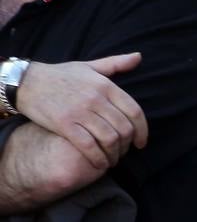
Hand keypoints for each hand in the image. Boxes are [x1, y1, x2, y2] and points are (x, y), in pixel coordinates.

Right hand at [15, 54, 146, 170]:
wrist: (27, 82)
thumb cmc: (61, 75)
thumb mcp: (90, 66)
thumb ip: (116, 63)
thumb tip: (138, 57)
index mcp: (107, 86)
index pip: (134, 111)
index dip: (142, 130)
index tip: (142, 143)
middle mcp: (97, 99)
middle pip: (124, 128)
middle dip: (128, 145)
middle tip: (124, 153)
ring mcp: (81, 112)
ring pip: (109, 139)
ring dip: (114, 154)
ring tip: (112, 160)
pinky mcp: (64, 124)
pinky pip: (88, 145)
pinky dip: (98, 158)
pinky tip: (100, 164)